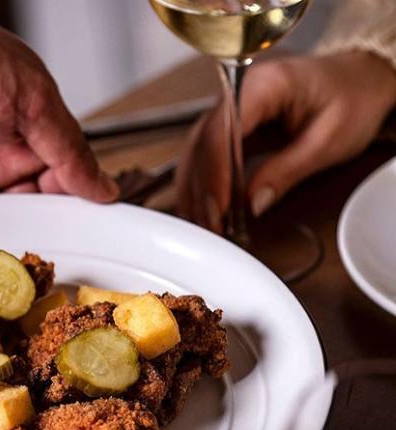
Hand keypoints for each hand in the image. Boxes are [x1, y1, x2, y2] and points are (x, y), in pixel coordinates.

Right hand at [176, 51, 395, 229]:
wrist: (358, 82)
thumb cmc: (351, 98)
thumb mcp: (329, 140)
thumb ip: (288, 171)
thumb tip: (253, 202)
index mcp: (264, 84)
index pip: (223, 130)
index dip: (216, 172)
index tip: (219, 207)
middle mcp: (237, 92)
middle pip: (202, 143)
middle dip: (204, 189)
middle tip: (213, 224)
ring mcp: (228, 109)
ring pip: (195, 152)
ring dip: (196, 190)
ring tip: (206, 224)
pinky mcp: (227, 126)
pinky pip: (202, 155)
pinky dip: (200, 184)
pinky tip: (202, 208)